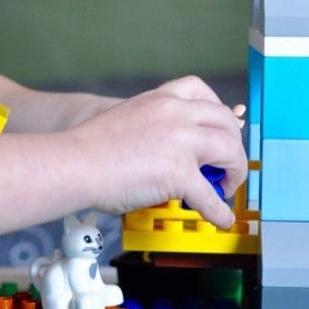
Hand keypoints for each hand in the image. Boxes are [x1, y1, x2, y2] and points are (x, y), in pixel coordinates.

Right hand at [71, 75, 247, 227]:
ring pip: (230, 151)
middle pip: (224, 121)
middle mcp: (174, 113)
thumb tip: (171, 152)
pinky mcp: (179, 172)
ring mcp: (179, 142)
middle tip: (227, 163)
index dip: (217, 110)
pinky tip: (220, 218)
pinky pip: (211, 196)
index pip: (200, 90)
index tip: (219, 128)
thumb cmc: (89, 148)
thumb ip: (152, 127)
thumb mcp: (126, 119)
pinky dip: (221, 211)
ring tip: (226, 187)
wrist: (73, 163)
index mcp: (159, 99)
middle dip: (233, 143)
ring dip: (235, 171)